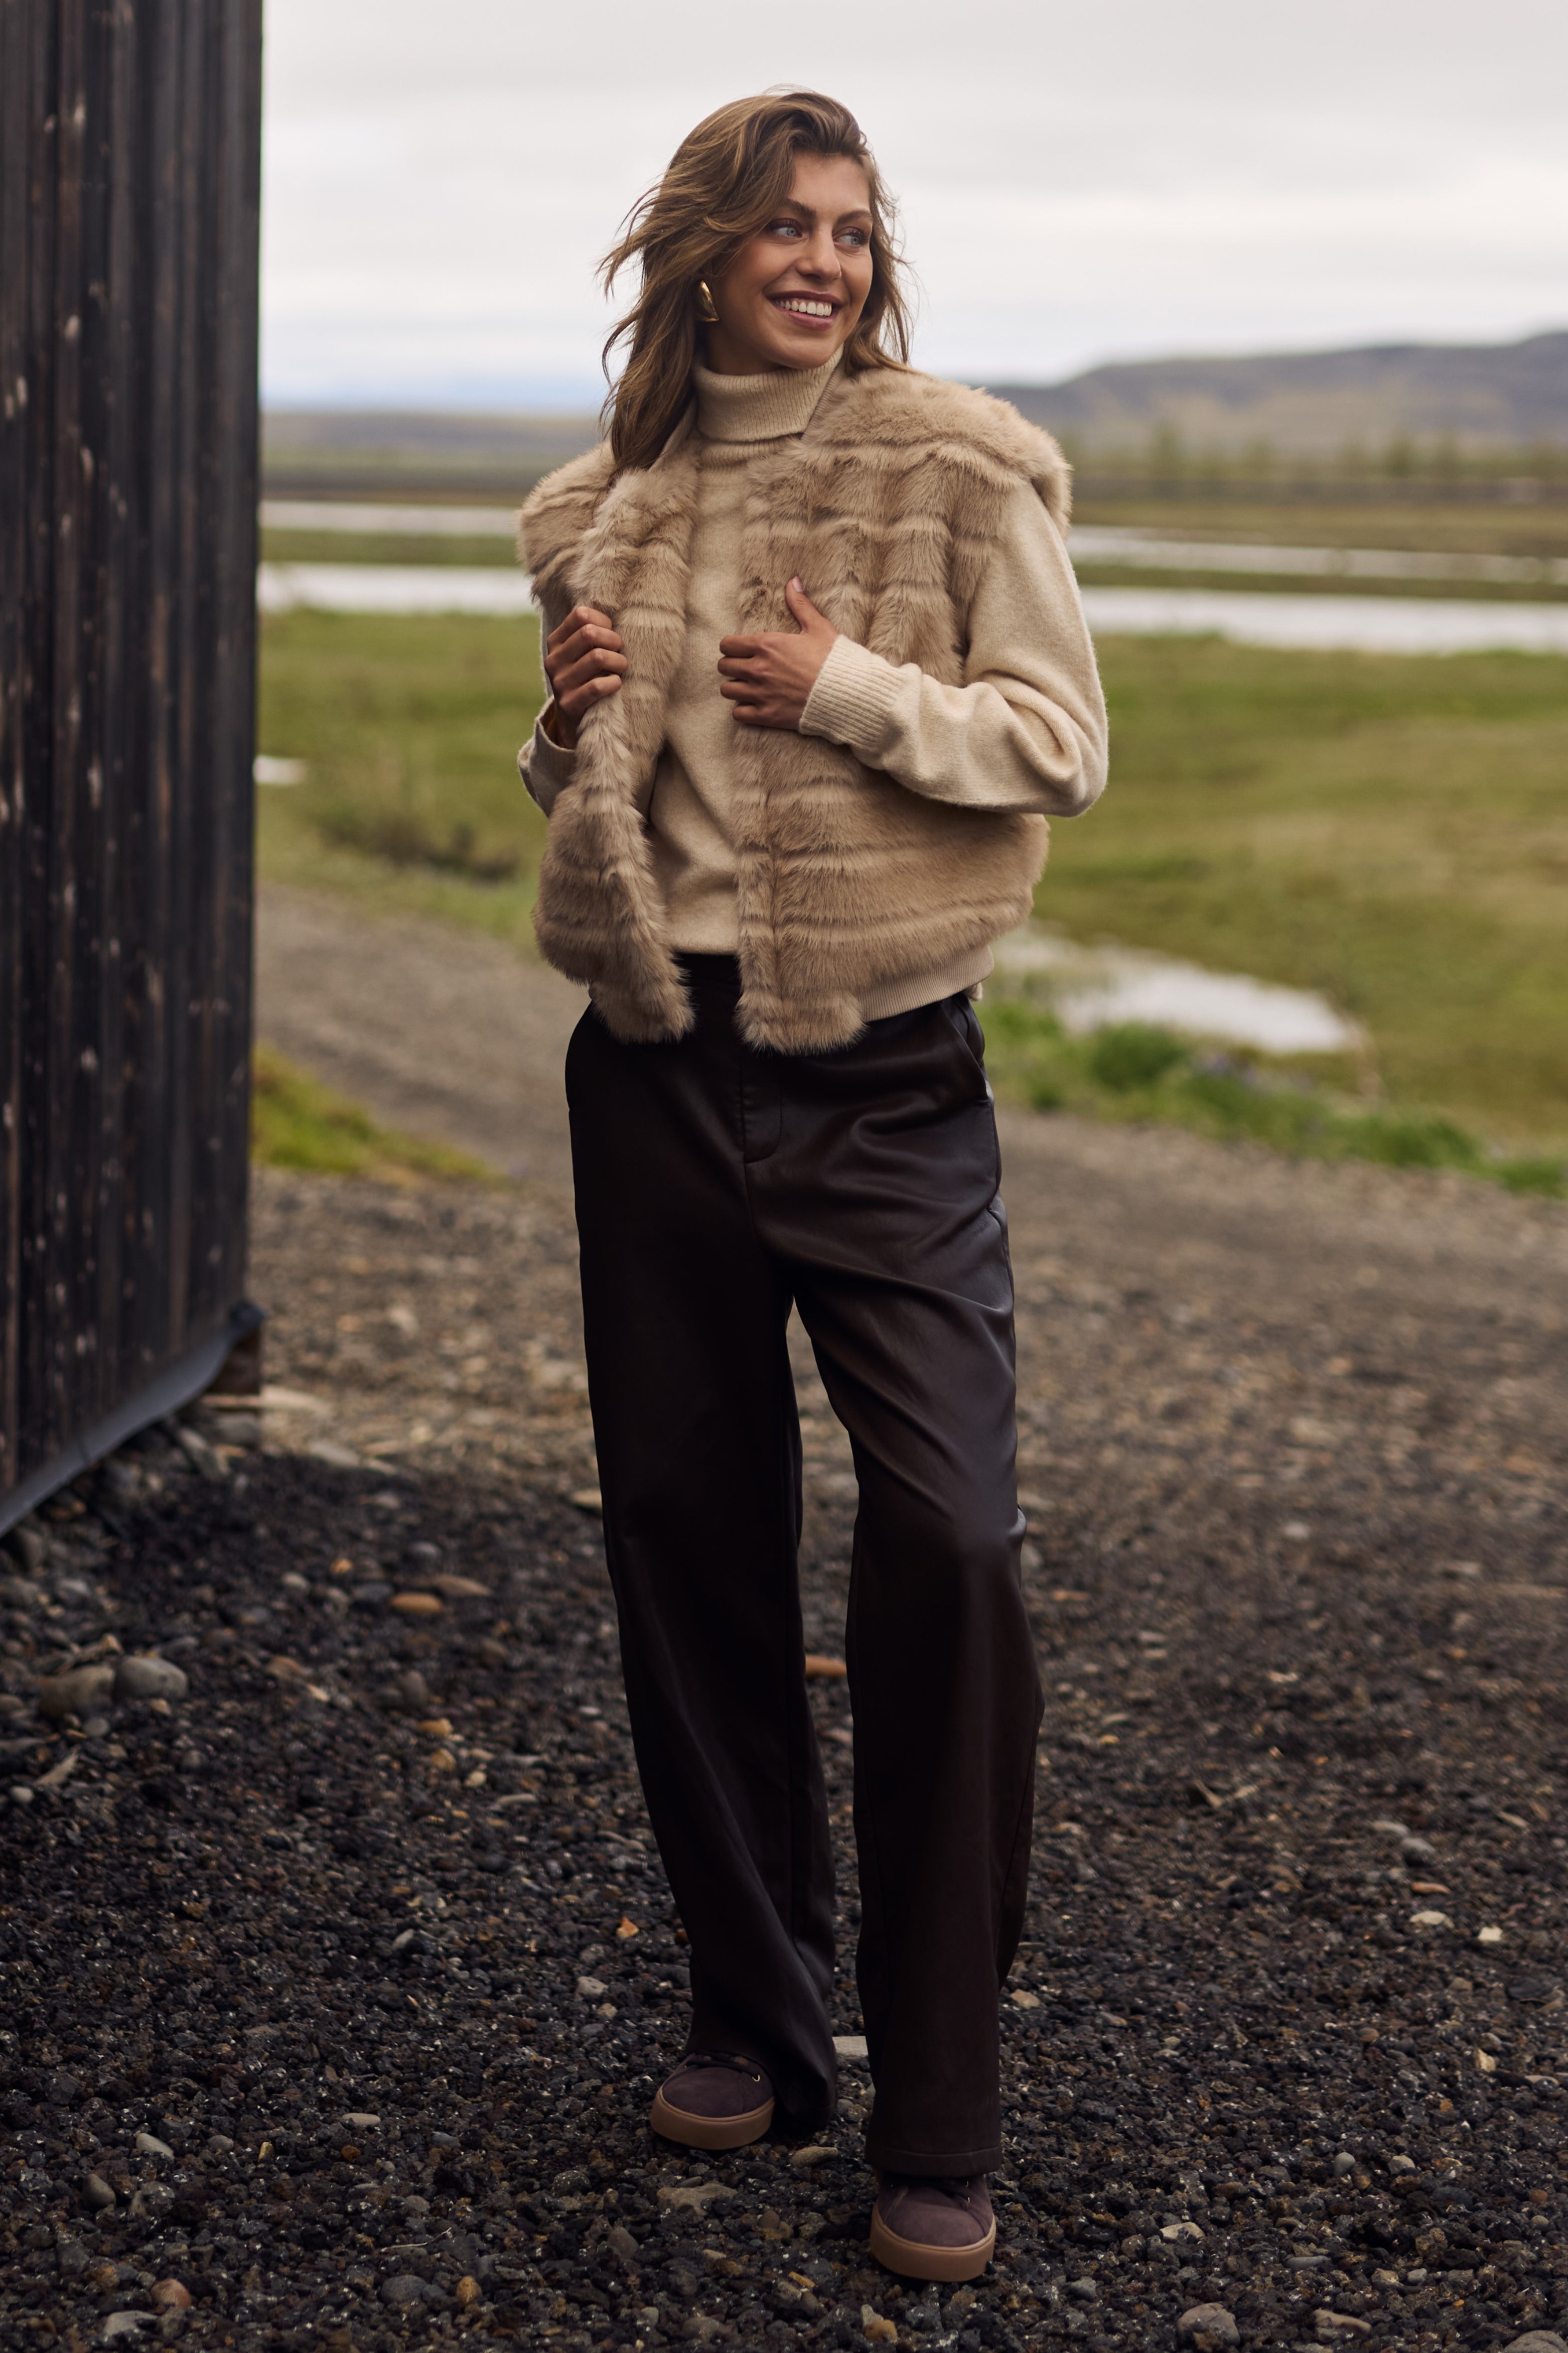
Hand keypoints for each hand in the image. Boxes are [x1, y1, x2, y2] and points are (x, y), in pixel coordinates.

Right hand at [542, 605, 626, 748]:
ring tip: (620, 668)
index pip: (581, 615)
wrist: (573, 721)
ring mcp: (560, 683)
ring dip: (618, 662)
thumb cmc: (585, 678)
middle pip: (590, 634)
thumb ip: (589, 634)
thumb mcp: (579, 654)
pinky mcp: (570, 704)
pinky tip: (616, 684)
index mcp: (555, 642)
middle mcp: (553, 660)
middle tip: (619, 651)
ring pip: (598, 657)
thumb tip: (618, 610)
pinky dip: (613, 682)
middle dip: (613, 640)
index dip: (603, 621)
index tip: (611, 633)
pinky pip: (597, 686)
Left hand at [717, 579, 835, 730]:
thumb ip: (800, 604)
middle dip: (731, 666)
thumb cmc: (834, 658)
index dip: (731, 646)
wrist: (847, 692)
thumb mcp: (818, 626)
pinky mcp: (767, 715)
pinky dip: (742, 710)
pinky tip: (753, 705)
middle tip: (743, 668)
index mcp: (767, 645)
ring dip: (735, 688)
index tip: (739, 650)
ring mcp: (761, 693)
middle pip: (724, 667)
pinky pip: (739, 714)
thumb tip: (793, 580)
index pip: (728, 644)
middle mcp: (759, 669)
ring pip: (727, 690)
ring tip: (746, 687)